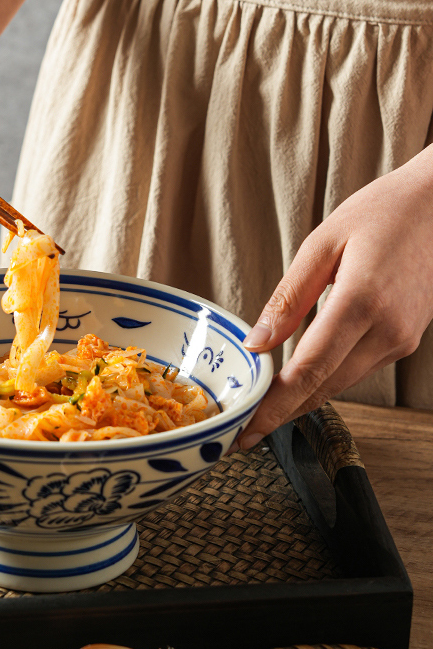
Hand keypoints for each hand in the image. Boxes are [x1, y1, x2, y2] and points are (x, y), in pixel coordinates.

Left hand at [238, 146, 432, 448]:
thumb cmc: (381, 214)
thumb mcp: (322, 245)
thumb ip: (287, 299)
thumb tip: (256, 344)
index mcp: (361, 302)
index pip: (308, 370)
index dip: (275, 406)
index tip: (247, 430)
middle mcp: (387, 330)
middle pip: (324, 387)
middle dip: (282, 414)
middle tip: (245, 434)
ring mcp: (401, 339)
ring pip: (341, 384)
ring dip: (302, 402)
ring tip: (264, 414)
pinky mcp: (405, 340)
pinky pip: (356, 370)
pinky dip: (324, 382)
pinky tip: (299, 385)